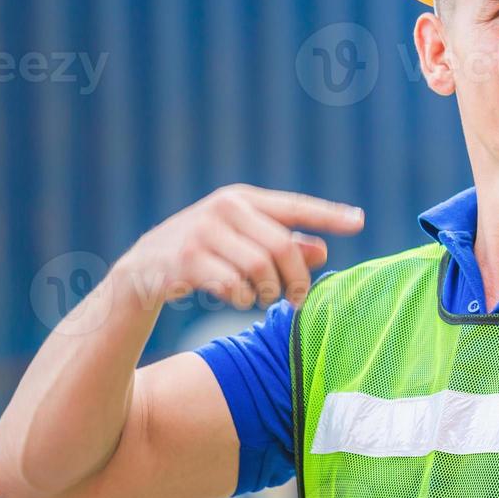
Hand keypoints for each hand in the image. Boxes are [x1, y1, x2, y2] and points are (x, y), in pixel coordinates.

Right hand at [118, 185, 365, 308]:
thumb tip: (324, 251)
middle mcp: (223, 208)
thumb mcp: (242, 245)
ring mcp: (201, 232)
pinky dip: (242, 298)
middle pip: (282, 246)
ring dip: (268, 291)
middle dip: (296, 278)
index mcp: (241, 198)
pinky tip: (238, 299)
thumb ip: (283, 246)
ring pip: (259, 268)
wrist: (138, 274)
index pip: (295, 206)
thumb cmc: (201, 257)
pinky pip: (232, 285)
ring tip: (263, 299)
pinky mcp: (184, 260)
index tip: (360, 221)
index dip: (328, 214)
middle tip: (297, 298)